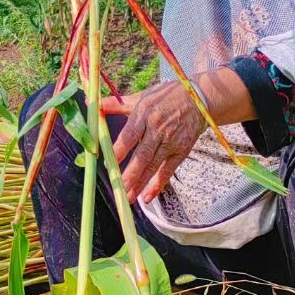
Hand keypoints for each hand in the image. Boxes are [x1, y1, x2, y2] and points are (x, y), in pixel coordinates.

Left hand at [102, 81, 206, 204]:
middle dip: (130, 173)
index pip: (130, 135)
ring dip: (140, 183)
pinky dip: (158, 184)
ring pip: (153, 165)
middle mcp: (157, 129)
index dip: (119, 149)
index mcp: (144, 114)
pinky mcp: (181, 150)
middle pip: (142, 155)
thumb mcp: (142, 97)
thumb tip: (95, 105)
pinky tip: (147, 196)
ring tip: (129, 197)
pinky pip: (168, 170)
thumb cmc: (166, 97)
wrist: (199, 99)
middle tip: (118, 188)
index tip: (108, 163)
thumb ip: (117, 104)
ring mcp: (170, 141)